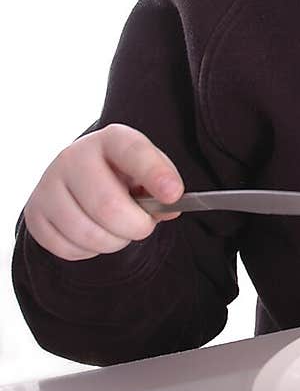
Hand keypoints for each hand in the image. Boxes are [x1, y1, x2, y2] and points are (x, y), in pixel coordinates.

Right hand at [23, 124, 184, 260]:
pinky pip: (68, 249)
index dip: (155, 174)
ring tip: (117, 230)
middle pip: (108, 206)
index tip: (173, 194)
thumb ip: (163, 185)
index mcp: (111, 139)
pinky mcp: (34, 214)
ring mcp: (48, 185)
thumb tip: (168, 206)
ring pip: (87, 234)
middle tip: (143, 226)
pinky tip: (93, 233)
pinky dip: (89, 251)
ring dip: (113, 242)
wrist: (80, 179)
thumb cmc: (121, 176)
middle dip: (135, 226)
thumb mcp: (147, 171)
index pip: (133, 151)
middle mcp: (73, 157)